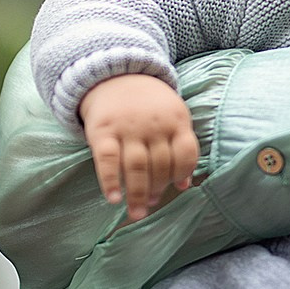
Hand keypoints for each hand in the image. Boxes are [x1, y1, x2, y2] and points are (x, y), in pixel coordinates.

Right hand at [78, 74, 198, 220]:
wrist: (114, 75)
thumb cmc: (149, 105)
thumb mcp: (172, 118)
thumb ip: (180, 149)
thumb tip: (185, 186)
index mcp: (176, 120)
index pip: (186, 154)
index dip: (182, 174)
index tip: (174, 187)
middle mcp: (153, 125)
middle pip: (160, 164)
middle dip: (157, 188)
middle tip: (150, 205)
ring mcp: (127, 127)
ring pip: (136, 166)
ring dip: (138, 193)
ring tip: (137, 213)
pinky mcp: (102, 130)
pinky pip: (107, 159)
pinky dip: (110, 181)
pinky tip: (113, 198)